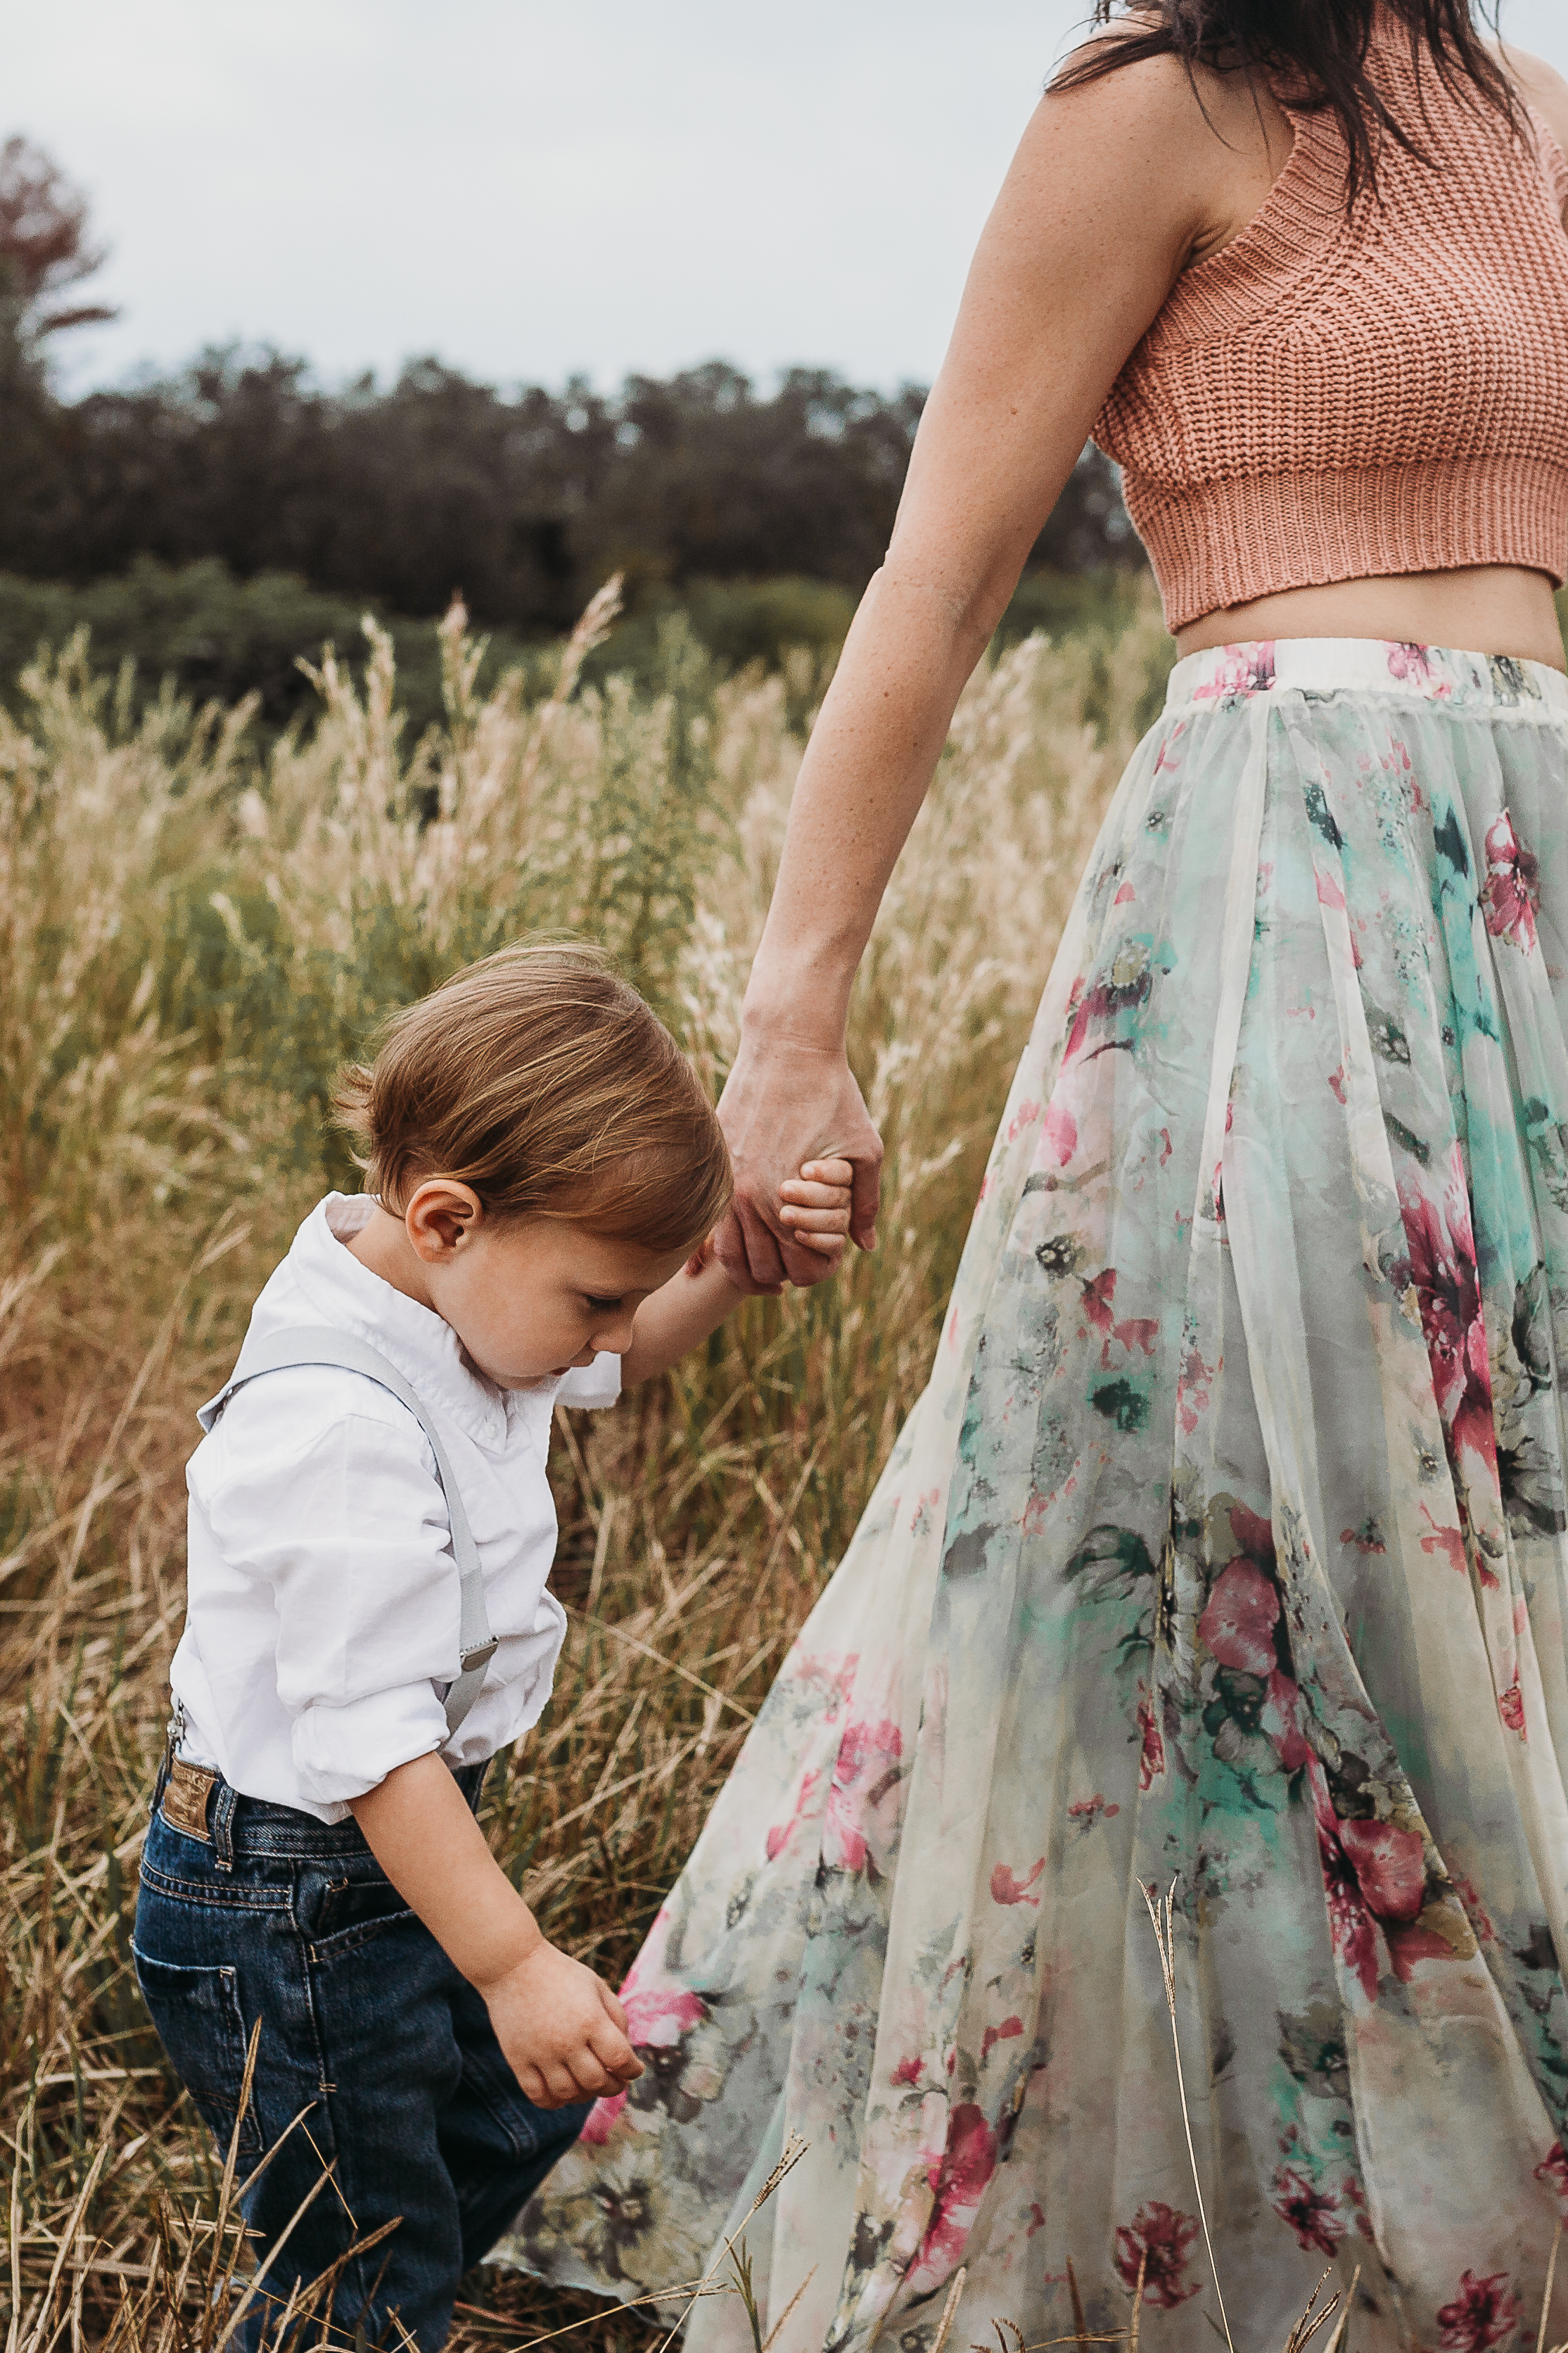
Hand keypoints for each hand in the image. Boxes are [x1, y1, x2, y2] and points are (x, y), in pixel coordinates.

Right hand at [480, 1938, 644, 2109]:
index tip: (634, 2070)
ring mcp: (541, 2054)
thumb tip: (626, 2053)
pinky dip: (554, 2101)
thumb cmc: (561, 1974)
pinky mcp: (518, 2061)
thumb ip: (616, 2017)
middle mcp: (567, 2041)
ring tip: (589, 2086)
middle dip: (613, 2086)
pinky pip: (539, 2095)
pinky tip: (563, 2094)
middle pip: (597, 2082)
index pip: (620, 2060)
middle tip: (616, 2082)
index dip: (632, 2070)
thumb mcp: (596, 1986)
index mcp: (591, 2020)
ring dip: (585, 2095)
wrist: (513, 1966)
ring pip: (569, 2094)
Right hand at [714, 1029, 882, 1291]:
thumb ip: (865, 1204)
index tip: (830, 1261)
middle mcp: (747, 1198)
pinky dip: (725, 1247)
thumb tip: (865, 1247)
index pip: (799, 1267)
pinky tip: (745, 1249)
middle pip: (763, 1269)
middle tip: (805, 1264)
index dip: (820, 1271)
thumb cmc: (834, 1095)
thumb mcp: (865, 1150)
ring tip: (774, 1273)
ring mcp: (725, 1181)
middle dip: (789, 1274)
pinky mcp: (714, 1163)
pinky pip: (710, 1224)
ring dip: (753, 1271)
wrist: (788, 1047)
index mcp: (785, 1200)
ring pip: (729, 1256)